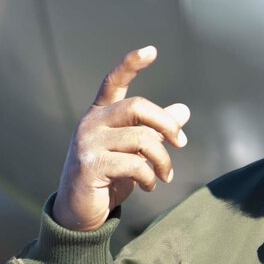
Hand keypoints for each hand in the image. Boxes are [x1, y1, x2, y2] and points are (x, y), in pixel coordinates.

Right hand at [52, 46, 191, 231]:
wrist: (79, 212)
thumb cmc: (107, 177)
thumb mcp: (133, 150)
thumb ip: (154, 129)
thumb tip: (184, 110)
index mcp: (100, 114)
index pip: (114, 82)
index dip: (131, 64)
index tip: (152, 50)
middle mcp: (91, 123)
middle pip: (138, 107)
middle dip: (166, 124)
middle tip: (181, 143)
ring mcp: (88, 143)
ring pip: (142, 139)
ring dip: (163, 160)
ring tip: (165, 176)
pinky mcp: (90, 165)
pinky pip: (135, 164)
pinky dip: (150, 177)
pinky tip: (150, 186)